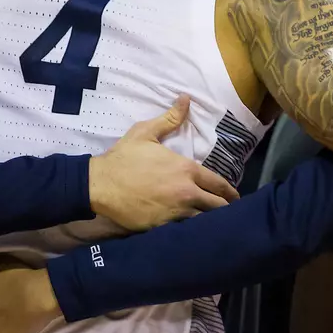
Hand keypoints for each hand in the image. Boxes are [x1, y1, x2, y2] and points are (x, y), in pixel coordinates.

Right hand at [89, 97, 238, 231]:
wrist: (98, 184)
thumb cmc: (123, 158)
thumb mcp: (145, 132)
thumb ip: (170, 118)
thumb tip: (186, 98)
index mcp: (187, 170)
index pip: (220, 184)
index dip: (230, 192)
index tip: (234, 197)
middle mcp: (186, 193)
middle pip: (218, 207)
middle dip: (225, 209)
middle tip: (228, 213)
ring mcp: (175, 213)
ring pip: (204, 223)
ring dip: (211, 222)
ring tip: (214, 225)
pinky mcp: (161, 227)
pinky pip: (184, 232)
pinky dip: (191, 233)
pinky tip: (193, 234)